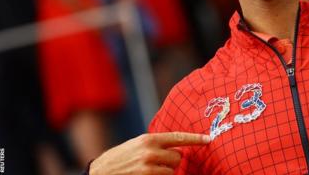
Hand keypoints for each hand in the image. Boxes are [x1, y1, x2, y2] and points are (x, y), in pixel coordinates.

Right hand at [89, 132, 209, 174]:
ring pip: (172, 171)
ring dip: (165, 172)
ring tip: (149, 170)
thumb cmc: (120, 158)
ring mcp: (148, 167)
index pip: (178, 137)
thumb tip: (177, 147)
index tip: (209, 139)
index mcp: (149, 139)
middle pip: (177, 157)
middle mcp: (150, 151)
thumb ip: (156, 144)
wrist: (100, 172)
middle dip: (171, 161)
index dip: (195, 139)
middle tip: (157, 162)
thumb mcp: (137, 144)